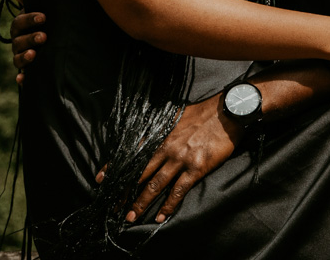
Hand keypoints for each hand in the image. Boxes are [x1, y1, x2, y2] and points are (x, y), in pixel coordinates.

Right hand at [8, 0, 45, 84]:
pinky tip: (22, 80)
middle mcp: (18, 43)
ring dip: (24, 56)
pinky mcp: (28, 71)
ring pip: (17, 59)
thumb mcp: (36, 9)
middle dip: (30, 39)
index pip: (19, 23)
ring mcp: (21, 57)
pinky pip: (22, 77)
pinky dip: (22, 79)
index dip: (29, 19)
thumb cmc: (42, 21)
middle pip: (17, 42)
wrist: (51, 39)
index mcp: (20, 28)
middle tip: (44, 36)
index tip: (43, 17)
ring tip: (35, 54)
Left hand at [112, 94, 239, 222]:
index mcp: (160, 134)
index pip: (132, 153)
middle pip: (139, 173)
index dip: (115, 167)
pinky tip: (161, 216)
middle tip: (113, 206)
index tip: (101, 179)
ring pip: (155, 185)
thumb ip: (163, 127)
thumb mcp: (177, 115)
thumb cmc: (204, 113)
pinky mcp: (195, 168)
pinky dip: (168, 205)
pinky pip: (178, 191)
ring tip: (131, 216)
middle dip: (124, 191)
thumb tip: (152, 134)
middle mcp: (166, 147)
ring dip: (141, 202)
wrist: (228, 112)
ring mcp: (180, 159)